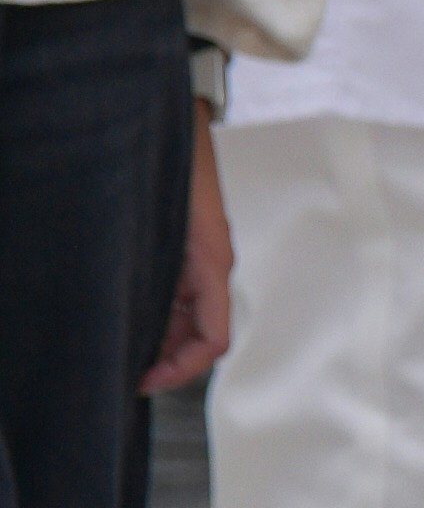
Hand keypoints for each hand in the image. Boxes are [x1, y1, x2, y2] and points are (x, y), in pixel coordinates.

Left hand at [146, 114, 227, 397]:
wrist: (181, 127)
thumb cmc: (175, 167)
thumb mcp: (162, 228)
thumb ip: (155, 275)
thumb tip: (136, 323)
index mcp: (213, 267)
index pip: (212, 340)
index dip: (182, 369)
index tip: (145, 380)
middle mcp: (210, 270)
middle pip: (201, 336)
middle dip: (169, 361)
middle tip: (130, 373)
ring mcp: (198, 262)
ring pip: (188, 319)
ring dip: (162, 340)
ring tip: (126, 350)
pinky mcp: (185, 252)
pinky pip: (176, 296)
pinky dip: (156, 316)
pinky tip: (128, 315)